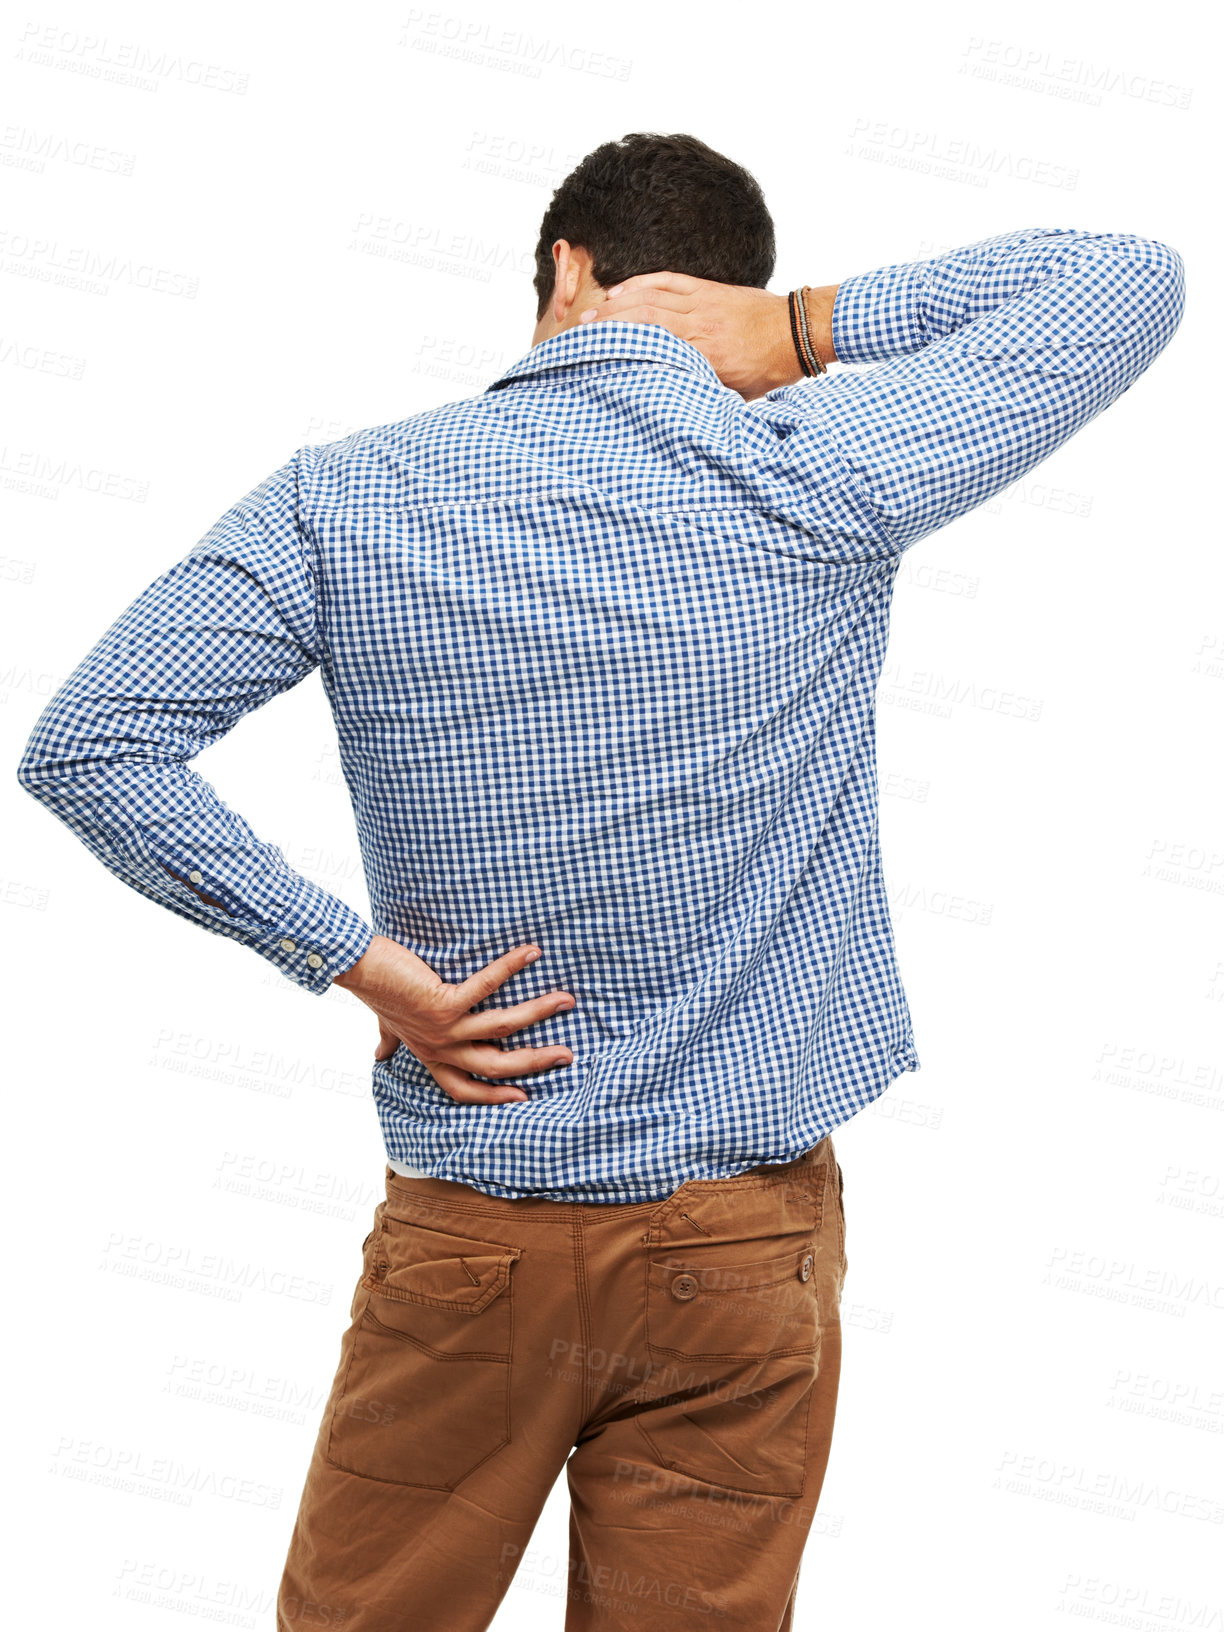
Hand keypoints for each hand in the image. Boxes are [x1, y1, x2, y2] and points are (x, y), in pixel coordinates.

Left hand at [333, 935, 574, 1104]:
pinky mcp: (443, 1003)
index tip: (523, 1096)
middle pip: (495, 1067)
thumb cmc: (376, 992)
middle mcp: (439, 1048)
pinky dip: (510, 967)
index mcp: (430, 1055)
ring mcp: (443, 1028)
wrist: (358, 969)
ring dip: (537, 1013)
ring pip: (501, 1030)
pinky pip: (485, 986)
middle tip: (566, 1055)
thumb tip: (380, 1055)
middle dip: (534, 1062)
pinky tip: (532, 952)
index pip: (464, 1088)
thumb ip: (389, 1041)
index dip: (494, 1097)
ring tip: (566, 1000)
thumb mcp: (386, 1025)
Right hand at [576, 273, 837, 400]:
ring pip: (650, 296)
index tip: (593, 356)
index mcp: (703, 355)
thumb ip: (701, 393)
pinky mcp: (708, 288)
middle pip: (642, 318)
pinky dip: (641, 283)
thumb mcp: (734, 393)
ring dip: (617, 303)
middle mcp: (698, 325)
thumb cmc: (767, 370)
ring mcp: (702, 302)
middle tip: (579, 331)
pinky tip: (621, 290)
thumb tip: (670, 405)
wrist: (797, 333)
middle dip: (607, 323)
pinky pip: (667, 281)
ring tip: (591, 313)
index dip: (620, 348)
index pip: (652, 346)